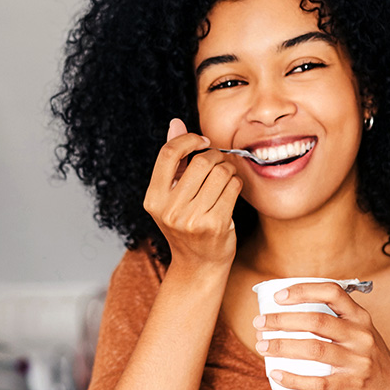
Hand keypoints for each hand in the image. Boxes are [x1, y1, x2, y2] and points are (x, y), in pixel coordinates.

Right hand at [142, 119, 240, 273]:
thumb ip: (174, 160)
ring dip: (229, 169)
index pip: (168, 154)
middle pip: (200, 161)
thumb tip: (176, 123)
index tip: (202, 142)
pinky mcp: (215, 225)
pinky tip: (232, 189)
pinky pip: (232, 187)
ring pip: (220, 173)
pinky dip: (236, 183)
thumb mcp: (172, 195)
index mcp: (153, 199)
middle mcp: (169, 210)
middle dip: (216, 156)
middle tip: (220, 163)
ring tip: (226, 177)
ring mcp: (191, 219)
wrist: (198, 266)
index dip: (189, 140)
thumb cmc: (187, 225)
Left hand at [254, 282, 389, 389]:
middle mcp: (361, 335)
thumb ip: (335, 322)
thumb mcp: (360, 334)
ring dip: (282, 346)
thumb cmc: (368, 360)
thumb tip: (286, 314)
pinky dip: (293, 378)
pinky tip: (276, 373)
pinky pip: (318, 383)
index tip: (277, 297)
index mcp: (360, 317)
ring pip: (314, 350)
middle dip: (281, 321)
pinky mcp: (354, 385)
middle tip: (259, 324)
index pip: (332, 292)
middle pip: (316, 321)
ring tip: (261, 346)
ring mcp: (359, 361)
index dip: (302, 290)